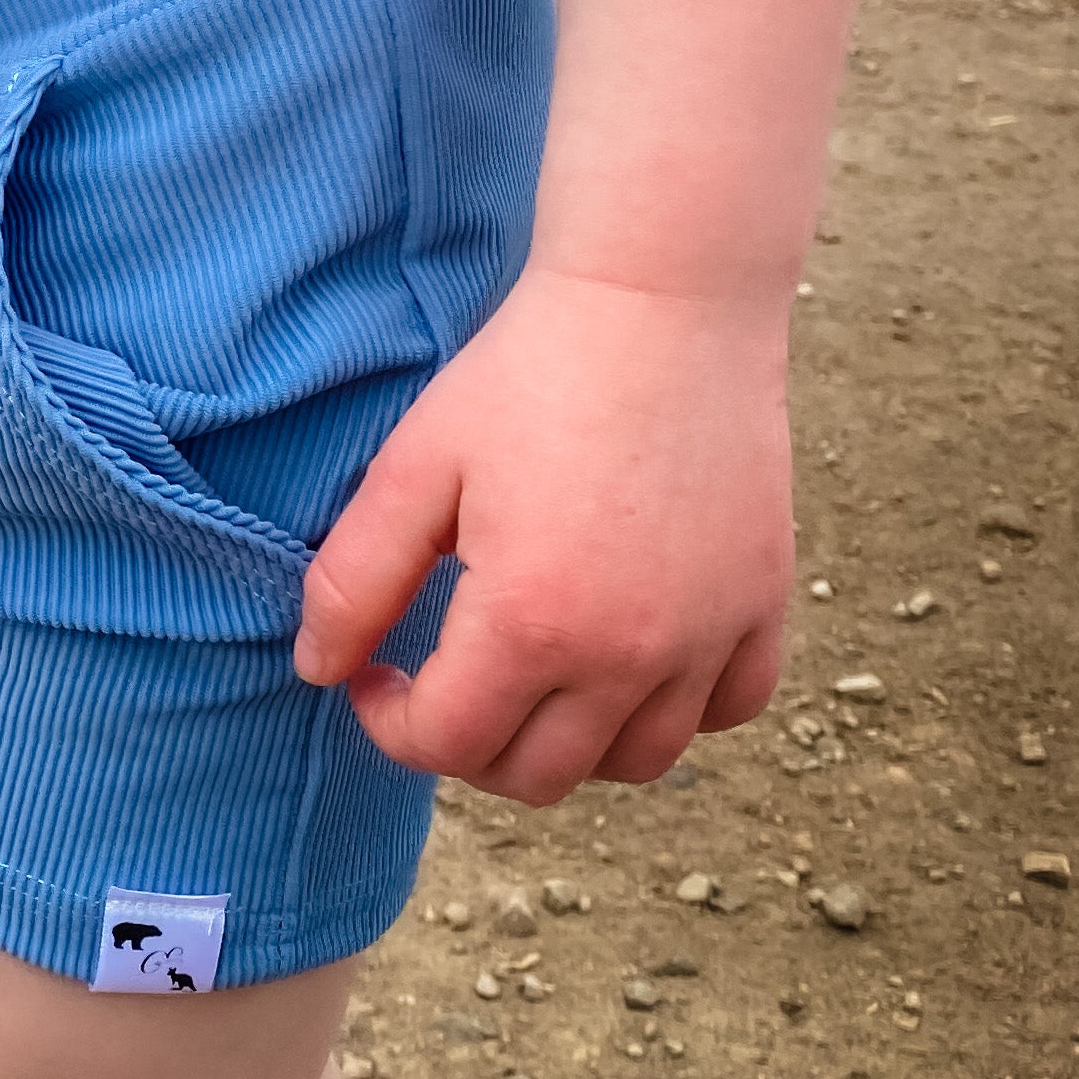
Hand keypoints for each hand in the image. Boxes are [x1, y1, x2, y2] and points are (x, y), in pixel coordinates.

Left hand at [293, 265, 792, 803]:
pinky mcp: (762, 604)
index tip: (369, 673)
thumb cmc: (528, 372)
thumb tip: (316, 668)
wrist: (659, 301)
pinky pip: (726, 711)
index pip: (447, 743)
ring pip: (634, 764)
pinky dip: (674, 710)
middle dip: (466, 744)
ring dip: (567, 742)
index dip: (388, 722)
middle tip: (438, 676)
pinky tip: (626, 655)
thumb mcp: (416, 466)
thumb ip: (355, 578)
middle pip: (537, 776)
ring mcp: (706, 638)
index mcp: (532, 622)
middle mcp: (629, 655)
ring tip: (525, 672)